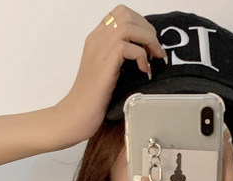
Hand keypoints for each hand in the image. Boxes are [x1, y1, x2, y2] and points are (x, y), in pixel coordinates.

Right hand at [56, 6, 164, 143]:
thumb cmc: (93, 100)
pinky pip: (129, 47)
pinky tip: (144, 70)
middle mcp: (97, 39)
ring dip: (147, 40)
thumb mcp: (107, 72)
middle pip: (126, 14)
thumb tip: (144, 54)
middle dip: (147, 29)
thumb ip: (119, 58)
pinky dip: (142, 56)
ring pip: (129, 26)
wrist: (77, 114)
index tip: (148, 42)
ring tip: (153, 58)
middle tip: (155, 50)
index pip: (120, 14)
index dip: (139, 23)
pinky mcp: (105, 63)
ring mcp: (100, 49)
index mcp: (96, 39)